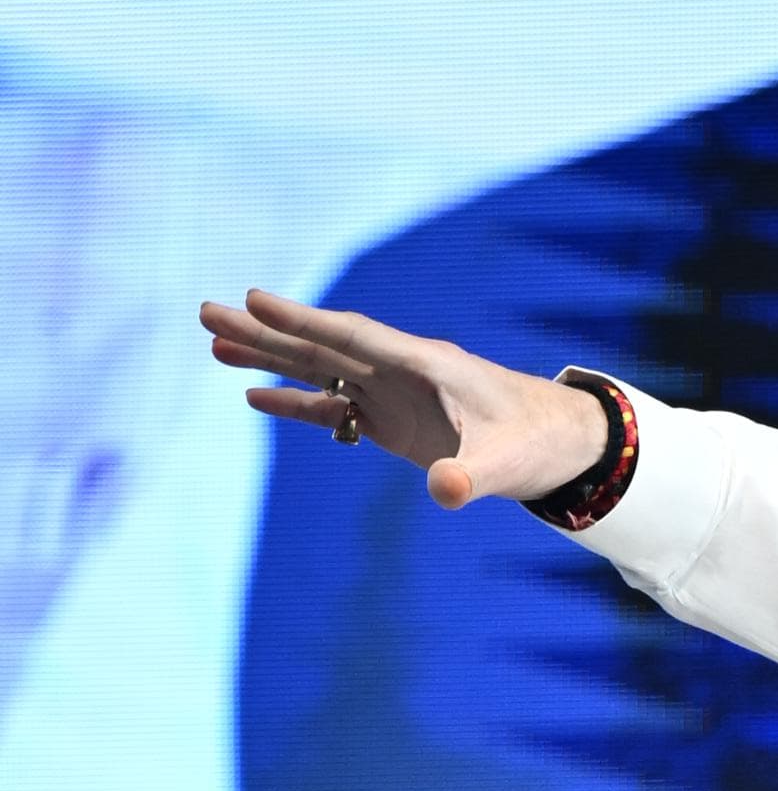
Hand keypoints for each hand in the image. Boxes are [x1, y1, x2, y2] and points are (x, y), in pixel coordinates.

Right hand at [200, 288, 610, 509]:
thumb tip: (445, 491)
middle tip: (205, 311)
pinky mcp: (392, 420)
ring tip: (214, 346)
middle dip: (265, 330)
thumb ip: (473, 476)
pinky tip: (254, 399)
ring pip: (320, 369)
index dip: (304, 319)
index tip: (254, 298)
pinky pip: (333, 407)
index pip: (353, 336)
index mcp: (424, 365)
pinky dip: (295, 403)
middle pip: (322, 344)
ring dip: (269, 359)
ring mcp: (393, 394)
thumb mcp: (506, 463)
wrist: (558, 444)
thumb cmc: (535, 442)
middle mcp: (401, 371)